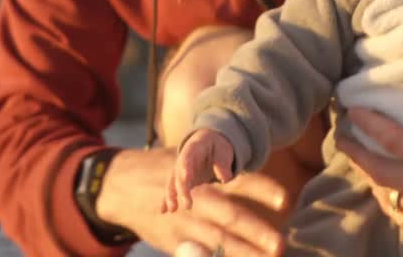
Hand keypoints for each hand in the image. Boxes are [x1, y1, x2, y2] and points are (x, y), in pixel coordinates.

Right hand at [97, 146, 286, 256]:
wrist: (116, 186)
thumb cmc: (160, 169)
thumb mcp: (184, 156)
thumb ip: (213, 163)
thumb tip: (247, 164)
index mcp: (199, 174)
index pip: (236, 180)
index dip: (261, 189)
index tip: (285, 200)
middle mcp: (193, 200)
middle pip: (229, 216)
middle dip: (256, 231)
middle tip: (280, 244)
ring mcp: (182, 224)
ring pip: (217, 242)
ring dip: (243, 253)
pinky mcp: (173, 242)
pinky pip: (199, 255)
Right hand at [164, 129, 235, 212]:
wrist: (209, 142)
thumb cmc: (217, 145)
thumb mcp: (223, 150)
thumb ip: (223, 163)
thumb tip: (224, 178)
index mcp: (192, 149)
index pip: (187, 158)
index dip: (185, 167)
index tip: (186, 177)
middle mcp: (182, 160)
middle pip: (179, 175)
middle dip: (181, 190)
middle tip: (187, 204)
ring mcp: (181, 171)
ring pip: (173, 184)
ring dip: (171, 196)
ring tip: (172, 210)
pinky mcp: (183, 181)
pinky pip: (174, 190)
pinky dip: (168, 200)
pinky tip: (163, 211)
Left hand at [335, 70, 402, 241]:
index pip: (392, 142)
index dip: (368, 124)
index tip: (351, 111)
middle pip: (379, 175)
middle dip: (355, 154)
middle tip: (340, 137)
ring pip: (390, 200)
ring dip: (372, 179)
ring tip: (361, 158)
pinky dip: (392, 202)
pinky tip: (386, 187)